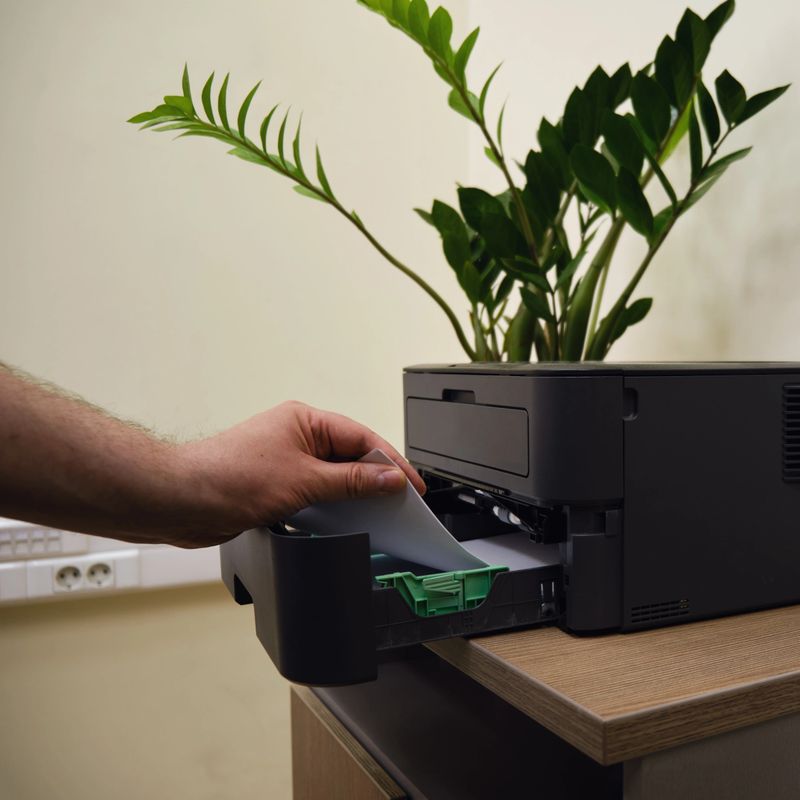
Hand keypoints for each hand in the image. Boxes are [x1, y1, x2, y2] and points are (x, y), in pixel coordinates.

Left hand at [176, 401, 424, 546]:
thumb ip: (351, 481)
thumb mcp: (303, 481)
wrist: (182, 501)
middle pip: (350, 456)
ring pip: (333, 476)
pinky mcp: (276, 484)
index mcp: (306, 420)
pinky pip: (316, 491)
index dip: (391, 463)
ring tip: (381, 513)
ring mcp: (286, 460)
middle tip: (403, 502)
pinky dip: (333, 504)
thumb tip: (387, 478)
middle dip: (376, 479)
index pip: (362, 439)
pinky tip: (346, 520)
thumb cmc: (229, 477)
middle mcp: (297, 436)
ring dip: (354, 493)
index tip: (412, 485)